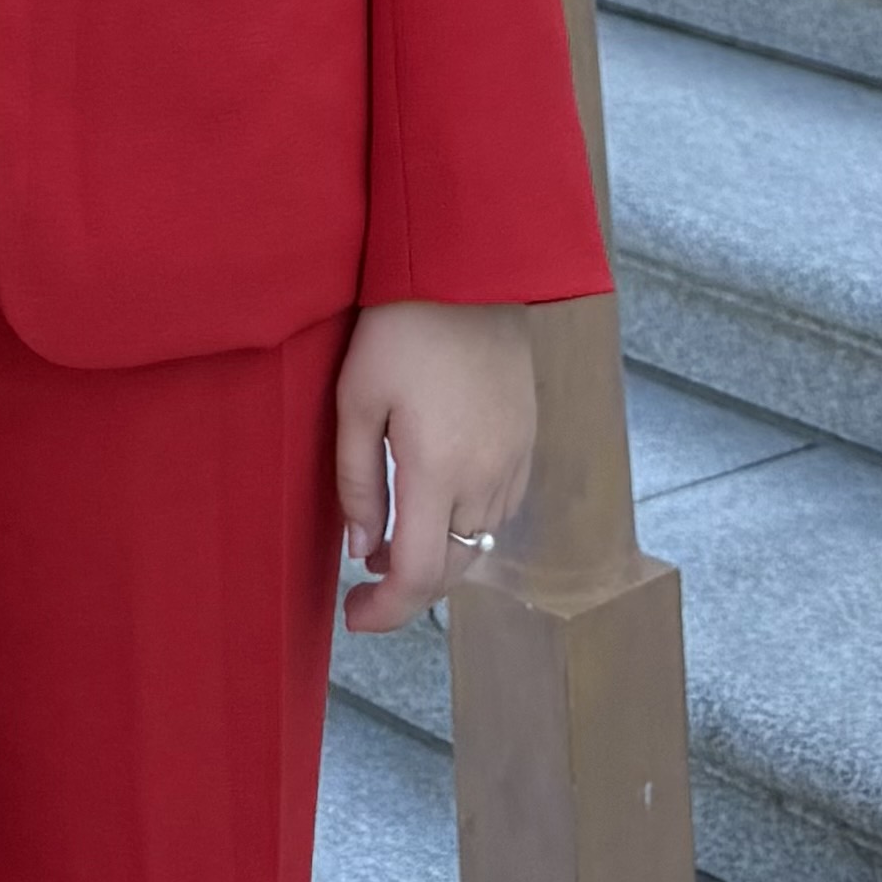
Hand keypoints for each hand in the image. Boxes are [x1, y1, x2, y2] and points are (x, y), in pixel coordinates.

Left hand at [333, 299, 535, 636]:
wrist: (471, 266)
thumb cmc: (401, 326)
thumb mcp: (357, 398)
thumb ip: (357, 481)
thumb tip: (362, 548)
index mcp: (439, 469)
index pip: (418, 575)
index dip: (385, 611)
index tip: (353, 615)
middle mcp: (487, 474)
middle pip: (453, 569)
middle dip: (409, 588)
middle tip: (366, 578)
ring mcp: (514, 457)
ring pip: (479, 542)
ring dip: (439, 555)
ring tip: (394, 535)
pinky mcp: (528, 437)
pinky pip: (500, 508)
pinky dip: (467, 524)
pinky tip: (438, 498)